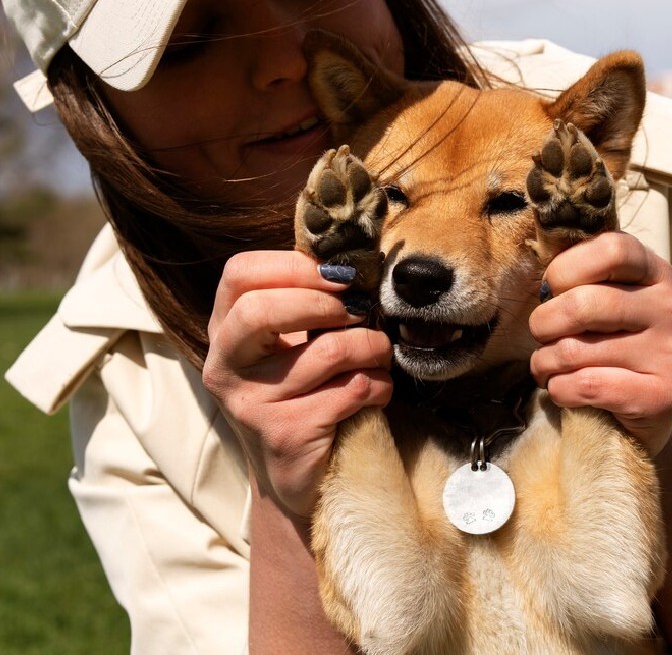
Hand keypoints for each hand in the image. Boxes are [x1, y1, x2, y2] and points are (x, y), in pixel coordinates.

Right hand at [202, 250, 392, 518]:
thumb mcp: (290, 343)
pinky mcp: (284, 435)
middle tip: (361, 310)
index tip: (340, 275)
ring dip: (371, 347)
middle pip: (262, 310)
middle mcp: (225, 366)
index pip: (239, 275)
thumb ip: (305, 302)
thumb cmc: (301, 394)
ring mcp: (250, 404)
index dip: (294, 266)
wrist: (294, 476)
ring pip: (327, 352)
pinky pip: (350, 392)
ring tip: (379, 354)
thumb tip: (351, 263)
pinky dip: (378, 386)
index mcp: (224, 331)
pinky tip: (376, 391)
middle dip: (327, 304)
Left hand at [528, 232, 671, 455]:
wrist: (641, 413)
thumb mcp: (600, 299)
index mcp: (655, 272)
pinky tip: (564, 389)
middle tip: (541, 335)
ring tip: (547, 367)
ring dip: (545, 362)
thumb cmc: (606, 344)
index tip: (551, 290)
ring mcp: (671, 352)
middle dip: (544, 322)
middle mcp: (671, 307)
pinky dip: (560, 389)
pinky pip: (586, 385)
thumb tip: (539, 273)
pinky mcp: (664, 395)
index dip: (566, 268)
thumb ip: (579, 278)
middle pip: (585, 302)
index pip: (612, 249)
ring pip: (575, 349)